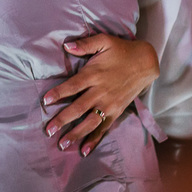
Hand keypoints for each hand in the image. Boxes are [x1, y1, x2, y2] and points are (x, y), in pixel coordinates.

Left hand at [42, 34, 159, 155]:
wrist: (145, 63)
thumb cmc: (121, 51)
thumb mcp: (104, 41)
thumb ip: (85, 44)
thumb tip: (66, 45)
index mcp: (94, 74)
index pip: (73, 86)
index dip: (58, 94)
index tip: (45, 102)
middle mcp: (101, 92)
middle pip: (78, 108)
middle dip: (62, 120)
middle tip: (48, 131)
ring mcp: (109, 104)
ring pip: (90, 122)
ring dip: (76, 134)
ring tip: (62, 144)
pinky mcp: (116, 111)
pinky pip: (104, 128)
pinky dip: (94, 140)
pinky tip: (84, 150)